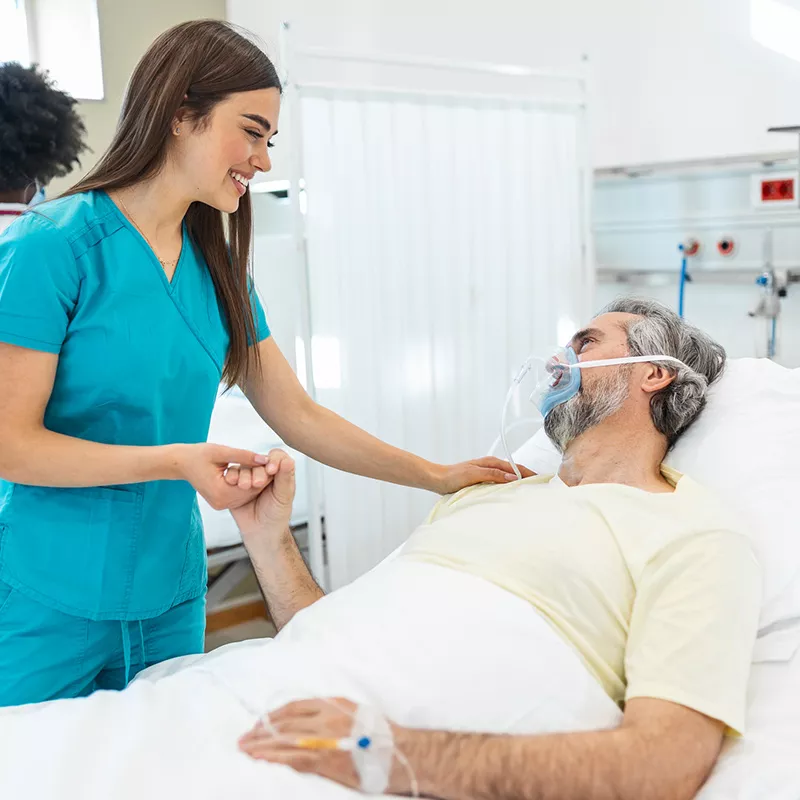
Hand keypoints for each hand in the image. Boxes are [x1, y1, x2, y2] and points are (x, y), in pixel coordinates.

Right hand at [174, 442, 269, 510]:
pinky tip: (254, 475)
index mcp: (220, 491)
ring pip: (246, 494)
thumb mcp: (221, 452)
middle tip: (274, 467)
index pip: (250, 485)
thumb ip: (243, 456)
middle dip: (261, 479)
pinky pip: (239, 494)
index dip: (263, 474)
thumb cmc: (199, 454)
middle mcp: (221, 502)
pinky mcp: (220, 502)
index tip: (274, 464)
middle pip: (250, 492)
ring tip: (266, 469)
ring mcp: (220, 504)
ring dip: (255, 482)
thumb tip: (264, 458)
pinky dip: (247, 485)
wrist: (181, 464)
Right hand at [229, 449, 295, 537]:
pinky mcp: (235, 484)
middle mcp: (263, 471)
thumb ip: (285, 478)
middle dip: (257, 471)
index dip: (274, 460)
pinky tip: (233, 483)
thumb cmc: (277, 514)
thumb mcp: (284, 496)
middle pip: (258, 461)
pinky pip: (231, 475)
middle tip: (258, 484)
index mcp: (279, 471)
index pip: (277, 456)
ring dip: (243, 474)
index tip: (271, 470)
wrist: (261, 532)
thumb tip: (287, 460)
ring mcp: (248, 477)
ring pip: (243, 467)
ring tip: (245, 486)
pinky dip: (231, 477)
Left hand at [238, 697, 409, 793]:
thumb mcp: (356, 712)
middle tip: (244, 738)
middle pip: (285, 723)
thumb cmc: (383, 735)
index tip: (260, 723)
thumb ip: (333, 713)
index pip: (294, 707)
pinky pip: (294, 758)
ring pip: (285, 739)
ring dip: (262, 745)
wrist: (402, 752)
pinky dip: (274, 757)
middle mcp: (326, 717)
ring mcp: (325, 738)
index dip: (274, 715)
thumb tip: (311, 719)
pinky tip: (262, 759)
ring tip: (246, 749)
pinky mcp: (326, 759)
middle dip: (261, 731)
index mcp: (333, 703)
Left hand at [431, 457, 535, 493]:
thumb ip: (493, 474)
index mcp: (492, 462)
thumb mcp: (474, 474)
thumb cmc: (453, 476)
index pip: (516, 467)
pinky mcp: (482, 481)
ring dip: (518, 484)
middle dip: (527, 478)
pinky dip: (508, 488)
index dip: (529, 473)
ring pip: (508, 478)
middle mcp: (491, 466)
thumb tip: (514, 475)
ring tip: (529, 493)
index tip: (542, 480)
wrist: (437, 479)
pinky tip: (510, 496)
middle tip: (540, 489)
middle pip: (514, 472)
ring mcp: (487, 474)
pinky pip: (500, 484)